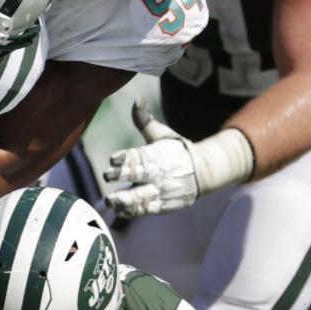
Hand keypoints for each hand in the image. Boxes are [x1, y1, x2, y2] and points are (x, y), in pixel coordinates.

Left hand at [103, 99, 198, 216]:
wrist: (203, 170)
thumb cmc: (176, 149)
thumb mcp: (162, 133)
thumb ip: (145, 120)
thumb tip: (137, 98)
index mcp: (157, 155)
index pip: (139, 156)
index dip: (125, 158)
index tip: (112, 159)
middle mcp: (159, 173)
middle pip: (140, 176)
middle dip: (123, 177)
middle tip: (107, 177)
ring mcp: (163, 190)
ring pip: (143, 196)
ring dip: (126, 200)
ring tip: (111, 201)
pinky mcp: (166, 204)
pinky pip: (150, 209)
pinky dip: (136, 211)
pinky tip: (121, 211)